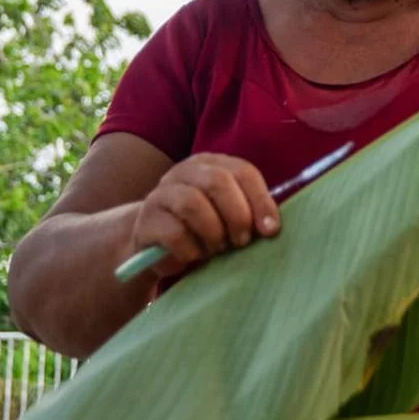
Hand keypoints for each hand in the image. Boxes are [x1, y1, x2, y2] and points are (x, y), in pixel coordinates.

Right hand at [131, 153, 279, 277]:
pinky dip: (192, 250)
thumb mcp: (227, 215)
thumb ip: (249, 212)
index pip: (243, 171)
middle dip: (237, 215)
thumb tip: (272, 227)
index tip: (270, 230)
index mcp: (211, 164)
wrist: (156, 244)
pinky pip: (174, 233)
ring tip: (217, 248)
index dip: (260, 201)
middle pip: (218, 181)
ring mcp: (162, 193)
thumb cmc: (202, 229)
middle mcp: (185, 171)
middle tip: (241, 241)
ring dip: (213, 233)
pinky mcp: (146, 220)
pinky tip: (195, 256)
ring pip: (193, 203)